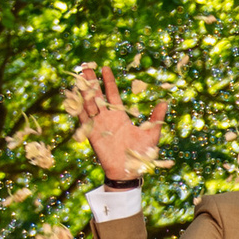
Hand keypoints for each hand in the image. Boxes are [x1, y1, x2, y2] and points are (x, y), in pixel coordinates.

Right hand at [75, 64, 168, 183]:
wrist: (129, 172)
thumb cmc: (141, 155)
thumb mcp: (151, 134)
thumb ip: (156, 118)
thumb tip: (165, 102)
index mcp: (120, 116)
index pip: (112, 94)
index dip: (108, 81)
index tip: (105, 68)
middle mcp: (108, 118)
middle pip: (97, 95)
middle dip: (92, 81)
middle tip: (86, 66)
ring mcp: (99, 125)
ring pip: (89, 104)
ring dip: (83, 91)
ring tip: (79, 77)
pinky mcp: (92, 134)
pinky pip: (83, 120)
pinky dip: (78, 108)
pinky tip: (73, 97)